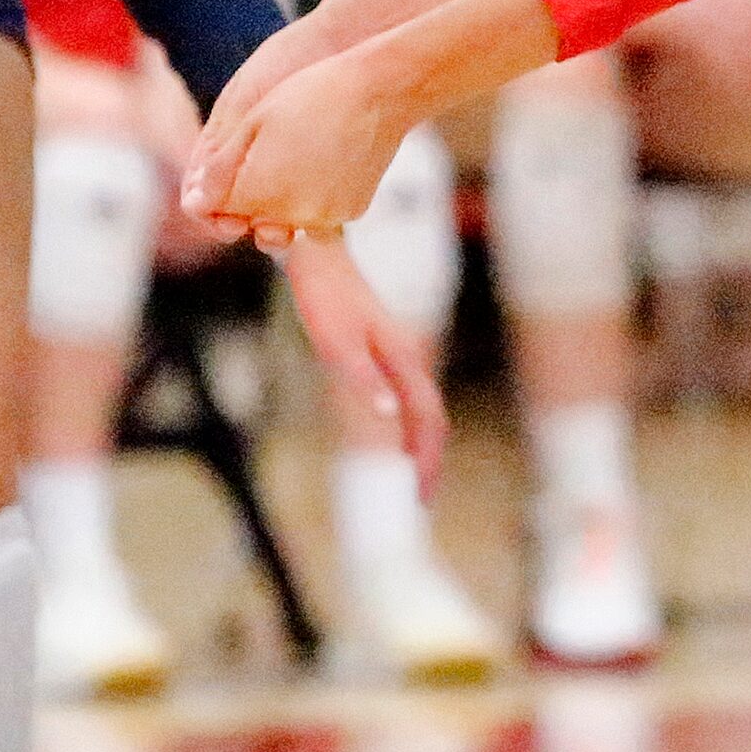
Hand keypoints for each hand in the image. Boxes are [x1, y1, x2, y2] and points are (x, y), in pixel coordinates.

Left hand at [186, 50, 402, 243]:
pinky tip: (324, 161)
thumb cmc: (312, 95)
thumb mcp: (254, 124)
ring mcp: (325, 218)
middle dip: (250, 199)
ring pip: (288, 223)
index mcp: (259, 192)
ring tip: (296, 157)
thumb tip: (196, 204)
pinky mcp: (351, 213)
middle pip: (253, 220)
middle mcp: (291, 215)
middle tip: (267, 155)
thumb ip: (220, 169)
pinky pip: (320, 217)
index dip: (217, 190)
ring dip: (282, 202)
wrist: (382, 90)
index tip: (227, 167)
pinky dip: (315, 199)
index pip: (220, 209)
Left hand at [278, 233, 447, 492]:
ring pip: (423, 404)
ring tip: (416, 474)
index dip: (429, 459)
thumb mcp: (335, 341)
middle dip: (432, 458)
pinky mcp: (384, 348)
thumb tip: (387, 416)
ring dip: (424, 441)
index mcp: (402, 358)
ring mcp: (398, 351)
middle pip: (432, 415)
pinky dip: (411, 421)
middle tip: (423, 498)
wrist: (317, 252)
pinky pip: (410, 393)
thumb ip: (362, 378)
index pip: (427, 418)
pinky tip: (397, 431)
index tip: (422, 496)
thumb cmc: (324, 296)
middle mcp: (407, 356)